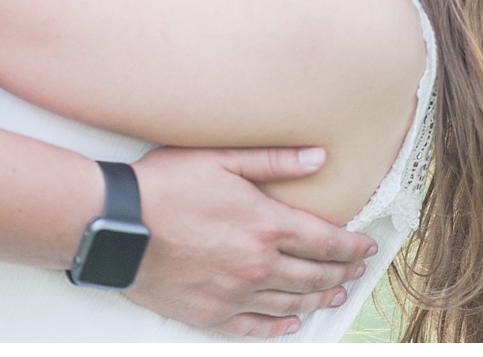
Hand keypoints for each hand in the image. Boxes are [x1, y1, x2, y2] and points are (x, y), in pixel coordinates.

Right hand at [126, 145, 377, 338]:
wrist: (115, 225)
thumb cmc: (162, 185)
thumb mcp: (217, 159)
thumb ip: (271, 160)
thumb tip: (319, 156)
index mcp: (265, 226)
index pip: (325, 241)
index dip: (351, 246)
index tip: (367, 248)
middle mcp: (258, 266)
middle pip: (314, 276)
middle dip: (341, 273)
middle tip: (355, 271)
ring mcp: (236, 294)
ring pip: (291, 302)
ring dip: (318, 299)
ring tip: (333, 295)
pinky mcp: (211, 313)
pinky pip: (256, 326)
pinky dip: (278, 326)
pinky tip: (289, 322)